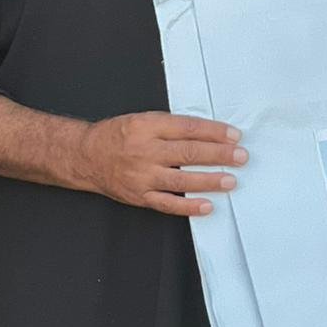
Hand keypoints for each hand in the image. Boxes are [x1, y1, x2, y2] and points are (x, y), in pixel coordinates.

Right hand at [77, 113, 247, 217]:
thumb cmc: (118, 136)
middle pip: (188, 152)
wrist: (86, 156)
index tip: (234, 135)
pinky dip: (188, 206)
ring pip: (181, 179)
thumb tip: (210, 133)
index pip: (188, 128)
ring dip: (209, 180)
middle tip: (240, 156)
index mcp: (147, 127)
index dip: (214, 132)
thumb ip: (172, 126)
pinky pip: (167, 203)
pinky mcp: (139, 196)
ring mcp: (142, 176)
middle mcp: (145, 151)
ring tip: (230, 180)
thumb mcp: (143, 120)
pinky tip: (207, 206)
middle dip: (219, 155)